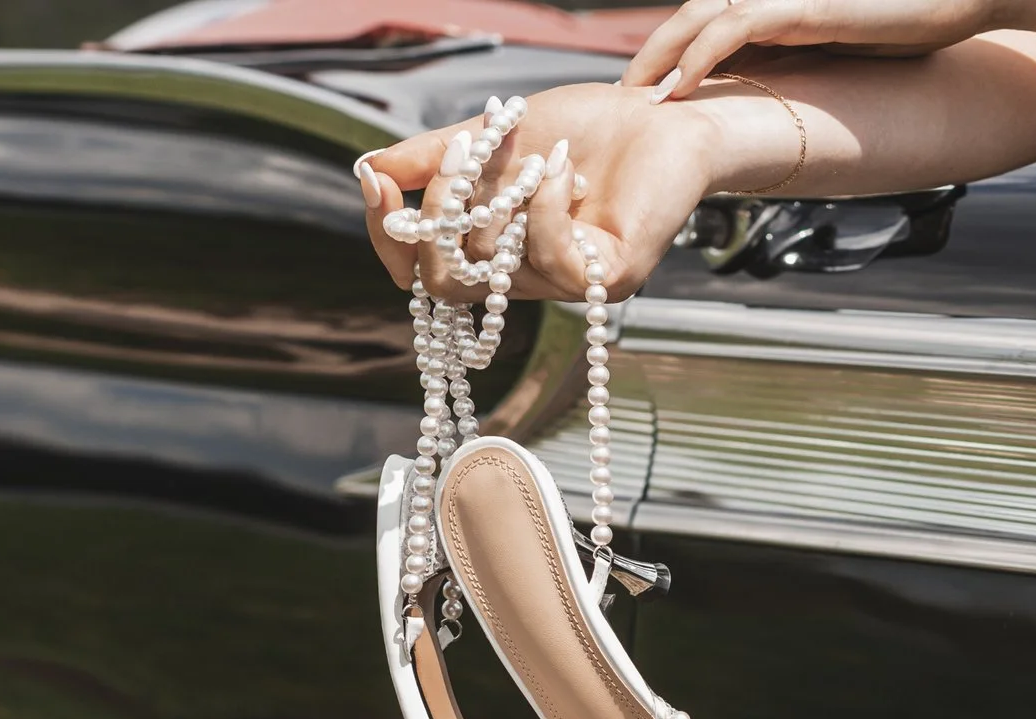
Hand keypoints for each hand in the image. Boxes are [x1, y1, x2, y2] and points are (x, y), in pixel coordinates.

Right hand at [356, 83, 739, 300]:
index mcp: (498, 252)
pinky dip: (544, 203)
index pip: (422, 273)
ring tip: (528, 148)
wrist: (665, 117)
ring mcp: (569, 284)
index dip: (391, 235)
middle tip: (460, 154)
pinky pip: (549, 254)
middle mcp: (529, 279)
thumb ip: (435, 157)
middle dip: (437, 213)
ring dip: (498, 193)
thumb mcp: (493, 137)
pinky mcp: (608, 277)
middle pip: (444, 282)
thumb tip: (370, 170)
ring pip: (493, 265)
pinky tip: (561, 166)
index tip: (378, 181)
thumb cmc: (586, 128)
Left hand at [623, 0, 1004, 97]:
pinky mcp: (805, 4)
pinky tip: (679, 89)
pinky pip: (736, 26)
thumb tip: (796, 112)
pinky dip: (700, 55)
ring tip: (636, 98)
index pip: (713, 26)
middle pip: (693, 17)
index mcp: (785, 7)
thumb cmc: (921, 21)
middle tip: (625, 101)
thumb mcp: (855, 50)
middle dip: (652, 57)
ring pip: (701, 17)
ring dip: (661, 57)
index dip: (674, 57)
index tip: (650, 101)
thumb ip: (814, 65)